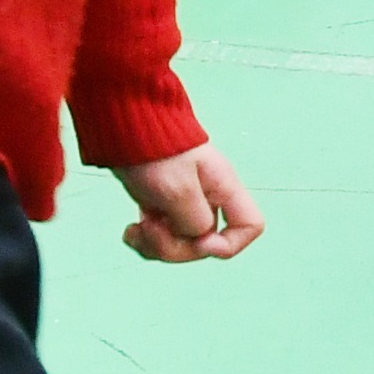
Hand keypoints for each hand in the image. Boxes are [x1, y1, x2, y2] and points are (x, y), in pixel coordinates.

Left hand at [114, 144, 266, 264]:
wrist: (123, 126)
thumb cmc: (155, 152)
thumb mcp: (178, 190)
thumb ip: (195, 223)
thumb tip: (196, 238)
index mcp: (223, 189)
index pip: (251, 225)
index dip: (229, 244)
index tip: (199, 240)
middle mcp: (209, 199)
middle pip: (206, 244)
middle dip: (176, 247)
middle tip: (151, 228)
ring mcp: (185, 204)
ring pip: (181, 244)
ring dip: (155, 245)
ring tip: (135, 229)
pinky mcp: (163, 207)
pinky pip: (161, 238)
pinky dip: (145, 240)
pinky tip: (130, 231)